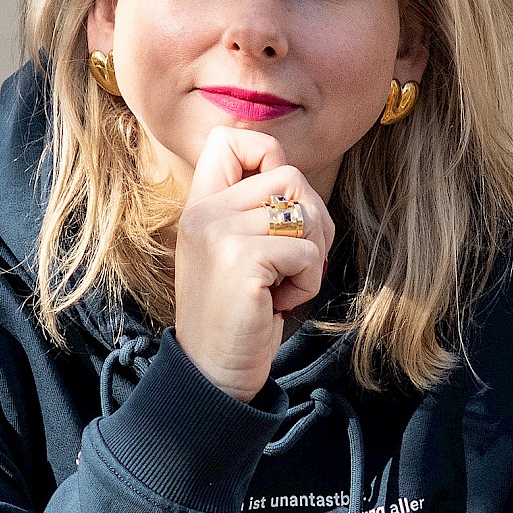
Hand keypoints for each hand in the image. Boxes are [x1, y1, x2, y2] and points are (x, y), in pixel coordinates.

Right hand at [172, 124, 334, 401]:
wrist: (214, 373)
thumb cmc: (238, 316)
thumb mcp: (237, 253)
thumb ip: (255, 213)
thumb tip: (296, 182)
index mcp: (200, 205)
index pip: (230, 139)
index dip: (270, 157)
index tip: (278, 206)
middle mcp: (204, 212)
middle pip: (289, 175)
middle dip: (312, 220)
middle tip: (295, 263)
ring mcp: (219, 234)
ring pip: (304, 213)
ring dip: (311, 256)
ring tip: (281, 285)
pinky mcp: (242, 261)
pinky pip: (308, 252)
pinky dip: (308, 283)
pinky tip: (279, 303)